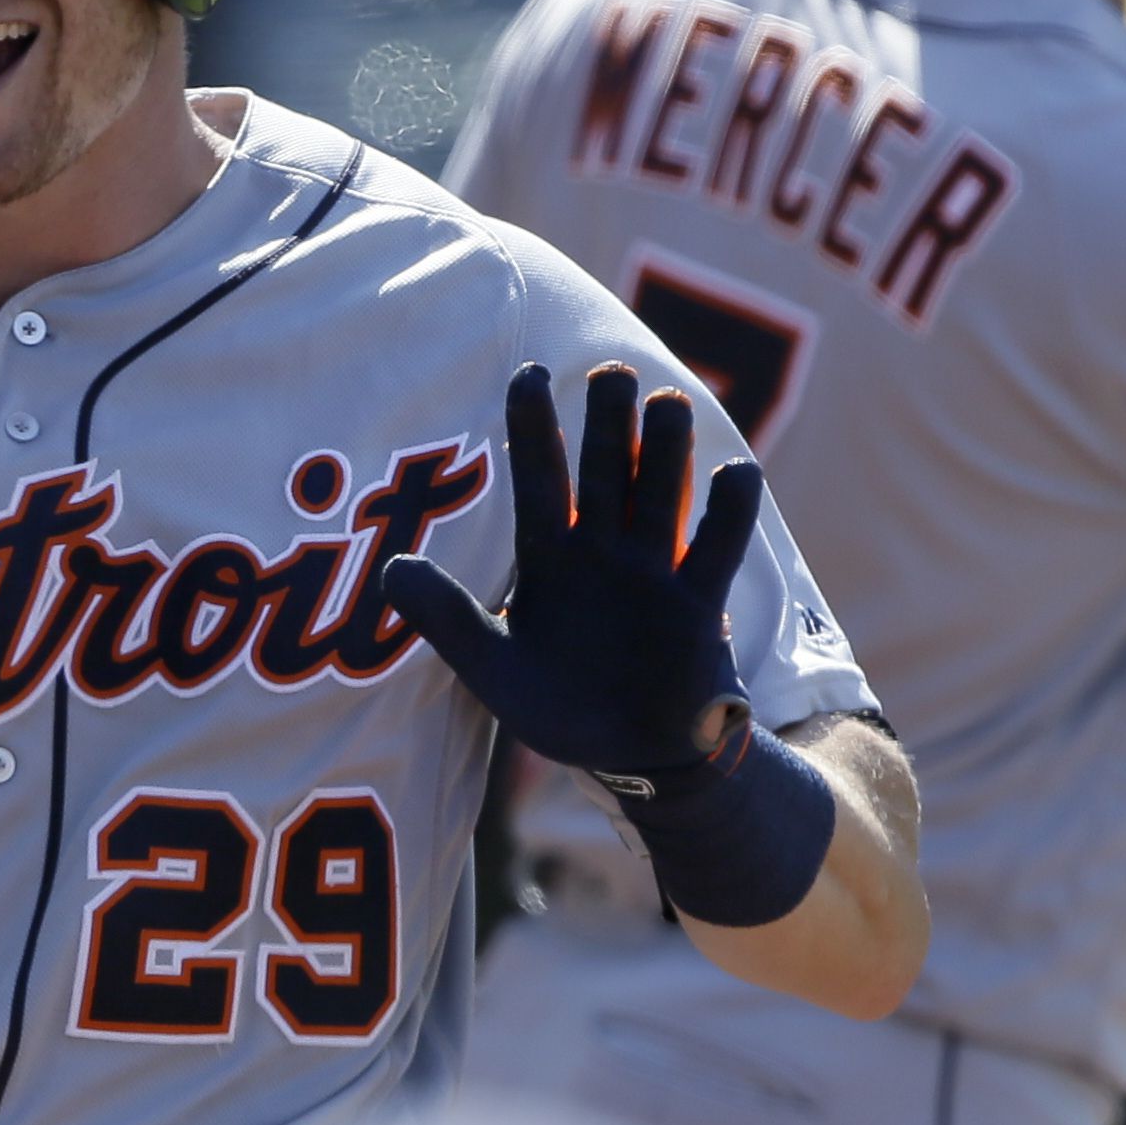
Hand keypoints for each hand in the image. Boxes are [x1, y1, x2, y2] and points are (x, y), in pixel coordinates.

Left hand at [382, 363, 757, 779]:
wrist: (628, 754)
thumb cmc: (556, 706)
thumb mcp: (489, 666)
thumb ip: (445, 617)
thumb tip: (390, 569)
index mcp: (548, 558)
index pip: (538, 479)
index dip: (533, 427)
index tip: (528, 371)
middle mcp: (602, 553)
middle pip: (605, 473)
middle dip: (607, 424)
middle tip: (610, 370)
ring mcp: (653, 573)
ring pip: (660, 497)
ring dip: (664, 452)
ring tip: (667, 402)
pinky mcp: (698, 605)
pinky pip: (715, 549)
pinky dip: (728, 511)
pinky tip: (734, 468)